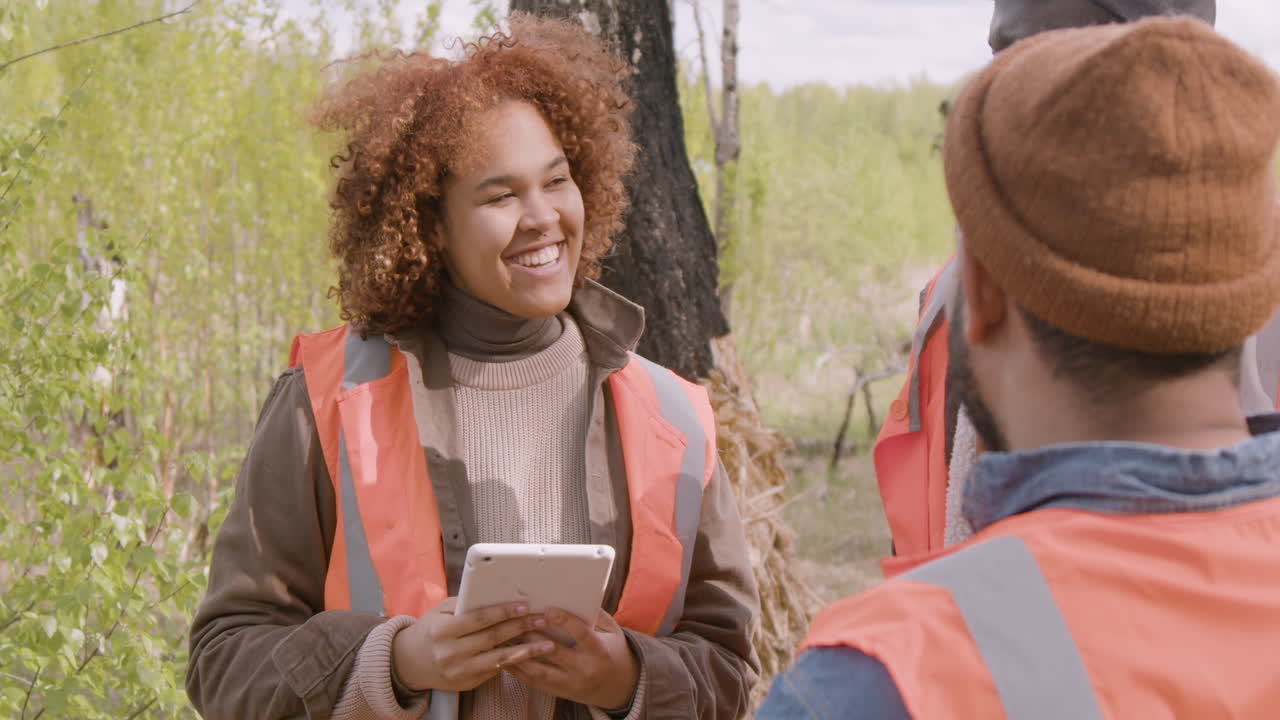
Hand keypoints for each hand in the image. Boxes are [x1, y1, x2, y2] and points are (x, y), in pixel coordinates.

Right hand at [392, 598, 554, 692]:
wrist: (409, 663)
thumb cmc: (430, 630)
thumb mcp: (440, 612)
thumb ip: (465, 605)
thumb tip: (496, 594)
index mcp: (443, 631)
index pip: (479, 619)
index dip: (503, 612)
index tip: (524, 606)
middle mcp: (450, 653)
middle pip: (493, 638)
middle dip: (520, 628)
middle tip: (542, 620)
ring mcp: (459, 671)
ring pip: (499, 659)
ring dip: (526, 651)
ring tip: (548, 644)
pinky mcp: (466, 684)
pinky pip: (495, 671)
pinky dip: (514, 662)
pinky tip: (531, 654)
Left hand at [506, 608, 638, 709]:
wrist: (619, 688)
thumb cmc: (613, 651)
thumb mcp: (612, 631)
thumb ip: (596, 613)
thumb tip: (578, 592)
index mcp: (600, 651)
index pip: (582, 635)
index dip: (565, 621)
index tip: (548, 609)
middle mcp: (585, 669)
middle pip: (555, 652)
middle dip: (535, 636)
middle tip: (518, 620)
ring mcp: (570, 684)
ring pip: (539, 670)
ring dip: (520, 653)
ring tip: (504, 637)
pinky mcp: (559, 692)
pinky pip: (533, 682)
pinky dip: (518, 669)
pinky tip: (505, 656)